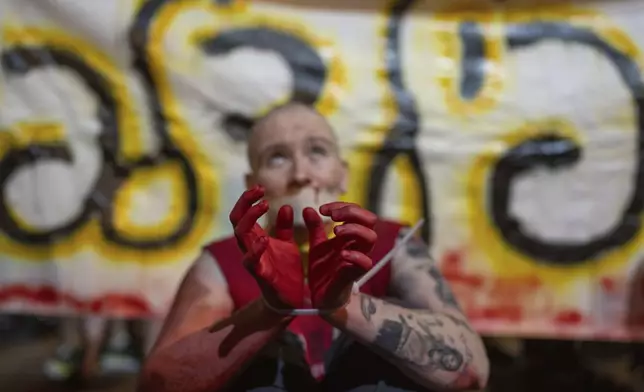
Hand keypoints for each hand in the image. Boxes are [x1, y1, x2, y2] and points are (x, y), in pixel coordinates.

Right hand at [230, 186, 304, 309]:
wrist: (290, 300)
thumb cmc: (285, 271)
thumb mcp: (288, 244)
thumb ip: (284, 227)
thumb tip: (285, 206)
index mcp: (255, 238)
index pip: (242, 214)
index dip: (248, 199)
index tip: (261, 188)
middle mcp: (250, 247)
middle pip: (236, 220)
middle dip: (245, 203)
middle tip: (260, 191)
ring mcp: (253, 260)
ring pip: (240, 236)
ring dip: (249, 218)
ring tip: (264, 205)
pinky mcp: (261, 275)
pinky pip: (251, 262)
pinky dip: (256, 249)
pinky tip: (265, 238)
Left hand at [303, 202, 377, 309]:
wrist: (321, 297)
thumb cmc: (324, 270)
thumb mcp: (317, 245)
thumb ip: (315, 227)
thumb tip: (309, 208)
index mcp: (350, 235)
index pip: (357, 212)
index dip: (343, 206)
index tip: (323, 209)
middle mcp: (357, 245)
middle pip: (370, 220)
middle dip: (352, 213)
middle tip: (333, 217)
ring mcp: (358, 259)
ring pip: (371, 238)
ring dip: (354, 230)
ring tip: (336, 231)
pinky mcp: (353, 275)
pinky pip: (365, 263)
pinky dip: (354, 256)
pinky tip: (340, 254)